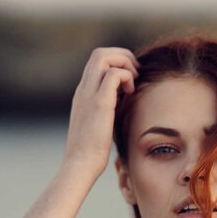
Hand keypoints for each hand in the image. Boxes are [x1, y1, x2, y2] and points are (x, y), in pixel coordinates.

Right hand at [62, 47, 139, 178]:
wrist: (81, 164)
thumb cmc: (92, 151)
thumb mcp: (100, 125)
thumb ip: (108, 111)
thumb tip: (123, 107)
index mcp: (83, 94)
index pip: (97, 62)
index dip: (117, 62)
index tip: (131, 78)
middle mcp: (83, 89)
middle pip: (100, 53)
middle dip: (123, 56)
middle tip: (136, 75)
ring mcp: (89, 94)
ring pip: (104, 56)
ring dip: (124, 63)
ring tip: (133, 83)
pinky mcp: (99, 103)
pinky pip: (113, 74)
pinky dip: (126, 77)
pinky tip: (130, 94)